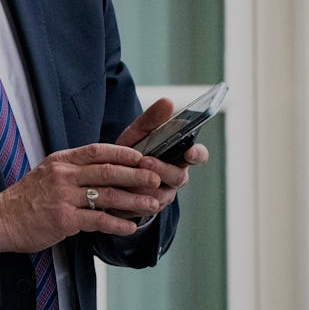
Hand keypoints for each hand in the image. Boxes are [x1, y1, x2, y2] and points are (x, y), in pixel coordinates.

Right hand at [0, 143, 160, 253]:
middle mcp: (63, 175)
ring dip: (134, 200)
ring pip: (107, 195)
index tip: (143, 156)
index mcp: (61, 161)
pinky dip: (117, 224)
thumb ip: (73, 170)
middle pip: (107, 171)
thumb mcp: (48, 174)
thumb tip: (104, 170)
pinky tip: (131, 228)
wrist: (2, 220)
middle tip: (157, 177)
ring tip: (152, 204)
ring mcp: (63, 196)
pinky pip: (97, 220)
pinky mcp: (63, 219)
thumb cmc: (28, 199)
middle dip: (136, 174)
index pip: (97, 150)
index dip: (123, 153)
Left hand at [113, 97, 209, 219]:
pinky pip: (145, 206)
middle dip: (163, 169)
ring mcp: (164, 194)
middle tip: (147, 162)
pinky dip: (133, 199)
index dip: (197, 154)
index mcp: (179, 156)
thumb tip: (168, 101)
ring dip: (145, 186)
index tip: (190, 150)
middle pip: (179, 176)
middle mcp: (176, 176)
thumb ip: (152, 119)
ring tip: (130, 179)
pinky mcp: (149, 208)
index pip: (198, 155)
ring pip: (162, 194)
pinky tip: (121, 192)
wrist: (110, 176)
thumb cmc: (130, 151)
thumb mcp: (138, 133)